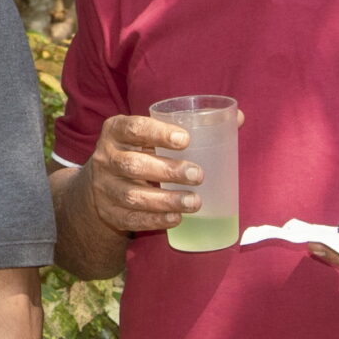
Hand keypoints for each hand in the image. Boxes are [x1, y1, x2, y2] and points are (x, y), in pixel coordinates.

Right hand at [74, 113, 220, 234]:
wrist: (99, 181)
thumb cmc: (138, 151)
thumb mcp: (150, 134)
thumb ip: (188, 126)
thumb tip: (239, 118)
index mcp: (115, 131)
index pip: (133, 128)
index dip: (158, 134)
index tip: (186, 140)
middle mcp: (105, 158)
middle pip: (133, 165)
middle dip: (167, 171)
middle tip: (198, 175)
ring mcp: (103, 187)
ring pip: (132, 196)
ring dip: (165, 200)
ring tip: (195, 202)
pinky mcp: (107, 212)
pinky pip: (130, 219)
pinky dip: (154, 220)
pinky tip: (176, 218)